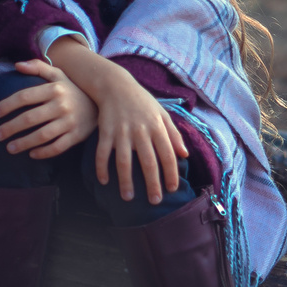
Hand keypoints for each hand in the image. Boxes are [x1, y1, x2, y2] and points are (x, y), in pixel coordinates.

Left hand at [0, 59, 97, 161]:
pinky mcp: (76, 136)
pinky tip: (31, 154)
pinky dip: (44, 152)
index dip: (7, 105)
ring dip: (23, 143)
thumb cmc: (72, 89)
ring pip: (42, 135)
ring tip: (9, 148)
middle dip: (10, 128)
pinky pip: (58, 147)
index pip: (25, 96)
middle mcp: (61, 105)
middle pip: (30, 118)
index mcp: (54, 89)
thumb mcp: (58, 74)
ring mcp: (69, 122)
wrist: (102, 102)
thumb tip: (16, 65)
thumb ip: (38, 67)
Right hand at [47, 37, 187, 204]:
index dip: (171, 174)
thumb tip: (184, 155)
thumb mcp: (162, 114)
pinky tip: (103, 181)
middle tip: (154, 201)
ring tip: (128, 198)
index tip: (172, 189)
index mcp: (157, 128)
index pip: (168, 156)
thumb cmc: (142, 101)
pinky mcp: (105, 131)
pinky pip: (102, 153)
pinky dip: (101, 167)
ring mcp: (121, 132)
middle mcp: (140, 131)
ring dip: (126, 181)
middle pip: (148, 162)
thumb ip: (174, 134)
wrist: (116, 85)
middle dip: (152, 184)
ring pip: (124, 161)